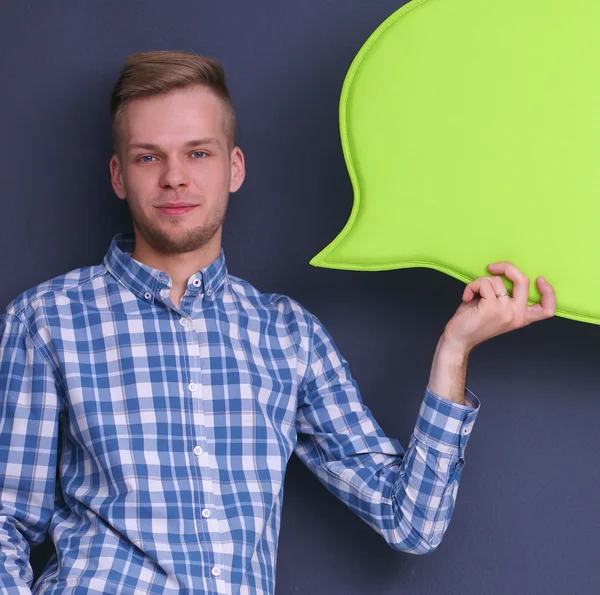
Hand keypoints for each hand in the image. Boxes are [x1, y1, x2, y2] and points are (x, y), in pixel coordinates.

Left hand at [442, 262, 556, 353]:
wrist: (458, 339)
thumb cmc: (473, 321)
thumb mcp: (495, 307)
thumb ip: (504, 294)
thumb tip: (503, 272)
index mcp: (521, 317)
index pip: (547, 309)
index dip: (549, 292)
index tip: (539, 279)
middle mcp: (517, 315)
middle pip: (523, 281)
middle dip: (507, 267)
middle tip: (492, 267)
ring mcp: (506, 312)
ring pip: (497, 280)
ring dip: (480, 282)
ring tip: (472, 294)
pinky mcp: (492, 308)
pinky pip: (484, 284)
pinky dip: (472, 286)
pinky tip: (467, 297)